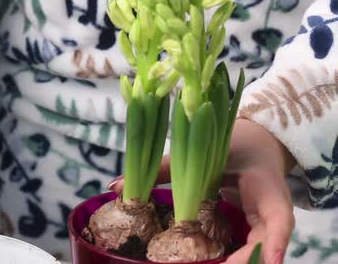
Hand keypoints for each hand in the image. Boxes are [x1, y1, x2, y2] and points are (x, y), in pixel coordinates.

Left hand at [107, 119, 295, 263]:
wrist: (258, 145)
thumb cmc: (235, 144)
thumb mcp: (204, 150)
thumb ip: (163, 168)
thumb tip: (116, 186)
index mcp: (267, 189)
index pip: (280, 220)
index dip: (275, 243)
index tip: (268, 261)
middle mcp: (272, 215)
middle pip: (266, 250)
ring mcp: (267, 229)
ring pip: (257, 256)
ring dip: (233, 263)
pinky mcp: (256, 235)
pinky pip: (245, 252)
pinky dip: (228, 260)